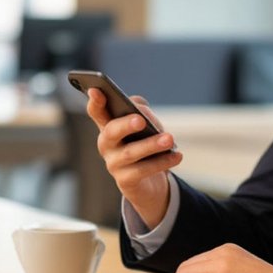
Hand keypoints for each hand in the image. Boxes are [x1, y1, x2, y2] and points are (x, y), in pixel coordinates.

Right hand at [86, 89, 182, 228]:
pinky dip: (162, 162)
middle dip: (125, 125)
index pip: (97, 112)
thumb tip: (142, 113)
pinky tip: (177, 156)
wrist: (148, 182)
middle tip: (140, 120)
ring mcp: (114, 164)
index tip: (95, 90)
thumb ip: (140, 111)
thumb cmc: (144, 144)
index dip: (95, 102)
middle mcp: (106, 144)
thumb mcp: (143, 125)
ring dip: (151, 144)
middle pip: (111, 132)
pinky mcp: (125, 181)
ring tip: (169, 139)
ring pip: (130, 153)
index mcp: (108, 126)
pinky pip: (143, 170)